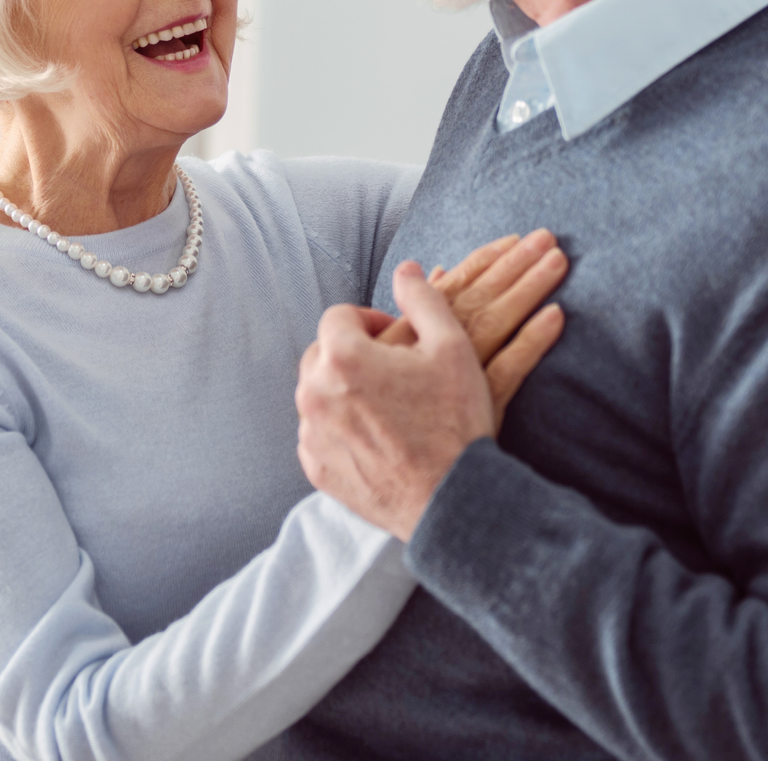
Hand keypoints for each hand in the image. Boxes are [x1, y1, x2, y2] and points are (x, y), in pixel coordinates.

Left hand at [297, 263, 562, 540]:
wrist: (454, 499)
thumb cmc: (456, 421)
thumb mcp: (452, 347)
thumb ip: (424, 298)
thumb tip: (406, 268)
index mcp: (342, 357)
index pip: (340, 316)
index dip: (370, 321)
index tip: (396, 338)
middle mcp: (313, 393)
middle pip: (322, 353)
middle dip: (352, 352)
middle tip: (392, 369)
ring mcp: (311, 434)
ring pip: (317, 393)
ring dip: (343, 389)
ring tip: (386, 403)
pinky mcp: (315, 468)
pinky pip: (318, 433)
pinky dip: (339, 428)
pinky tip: (377, 436)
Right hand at [378, 231, 567, 428]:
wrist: (399, 485)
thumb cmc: (386, 424)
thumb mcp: (384, 363)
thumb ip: (409, 315)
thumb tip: (427, 270)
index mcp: (407, 336)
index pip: (452, 286)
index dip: (483, 260)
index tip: (513, 240)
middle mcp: (430, 351)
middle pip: (478, 296)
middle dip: (512, 263)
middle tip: (547, 234)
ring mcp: (455, 380)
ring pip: (494, 322)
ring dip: (527, 287)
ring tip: (558, 259)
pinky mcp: (478, 411)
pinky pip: (508, 371)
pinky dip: (532, 343)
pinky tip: (557, 316)